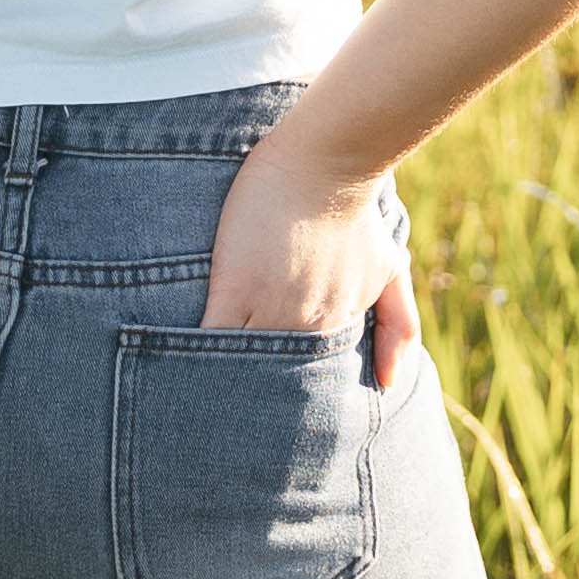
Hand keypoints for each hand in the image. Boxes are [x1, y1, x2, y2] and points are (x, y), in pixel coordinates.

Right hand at [201, 133, 419, 383]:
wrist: (325, 162)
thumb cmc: (354, 212)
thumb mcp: (390, 269)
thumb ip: (399, 326)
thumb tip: (389, 383)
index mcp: (336, 327)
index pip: (308, 381)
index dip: (288, 394)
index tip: (272, 408)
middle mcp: (307, 327)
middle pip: (274, 381)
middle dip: (255, 398)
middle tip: (234, 416)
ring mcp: (269, 310)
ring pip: (241, 364)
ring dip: (223, 380)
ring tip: (202, 398)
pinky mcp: (233, 289)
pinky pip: (210, 337)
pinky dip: (194, 352)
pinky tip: (179, 361)